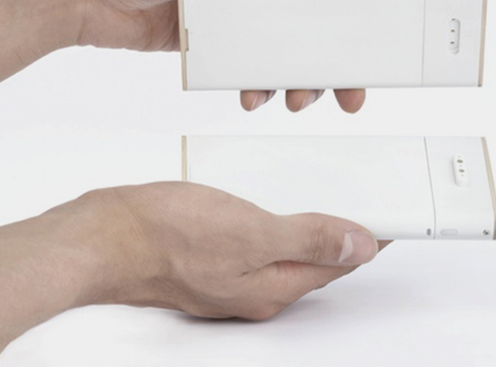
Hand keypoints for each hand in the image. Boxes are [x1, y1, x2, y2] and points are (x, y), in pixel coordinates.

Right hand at [0, 182, 386, 364]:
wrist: (104, 236)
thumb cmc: (168, 234)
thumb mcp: (251, 231)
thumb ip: (308, 238)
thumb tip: (358, 246)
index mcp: (273, 286)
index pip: (338, 265)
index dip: (368, 241)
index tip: (391, 221)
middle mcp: (256, 288)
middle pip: (315, 265)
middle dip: (343, 240)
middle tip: (365, 211)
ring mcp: (232, 276)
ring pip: (287, 254)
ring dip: (311, 233)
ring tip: (329, 207)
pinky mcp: (211, 259)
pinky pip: (258, 245)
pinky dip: (277, 228)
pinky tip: (274, 211)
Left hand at [69, 0, 366, 111]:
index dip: (355, 11)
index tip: (372, 45)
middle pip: (312, 24)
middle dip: (332, 61)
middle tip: (344, 92)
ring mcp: (235, 13)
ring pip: (284, 51)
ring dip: (296, 80)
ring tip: (293, 100)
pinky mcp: (215, 40)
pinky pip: (251, 67)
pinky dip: (259, 86)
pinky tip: (253, 96)